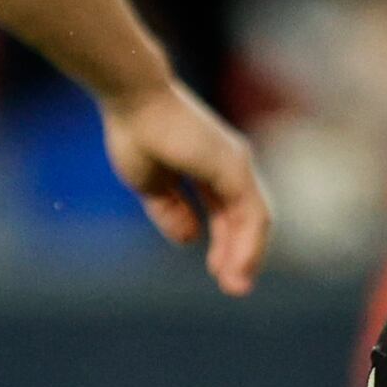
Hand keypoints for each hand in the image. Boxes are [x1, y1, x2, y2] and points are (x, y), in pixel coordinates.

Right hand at [100, 80, 273, 295]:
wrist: (131, 99)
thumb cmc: (134, 131)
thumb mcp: (151, 184)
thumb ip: (171, 211)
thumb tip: (190, 239)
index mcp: (211, 167)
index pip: (229, 212)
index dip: (226, 243)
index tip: (217, 270)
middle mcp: (231, 164)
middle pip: (246, 219)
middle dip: (239, 254)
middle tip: (232, 287)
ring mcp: (236, 164)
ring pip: (254, 220)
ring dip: (246, 256)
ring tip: (236, 286)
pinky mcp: (233, 167)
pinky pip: (250, 214)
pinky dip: (246, 244)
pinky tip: (235, 267)